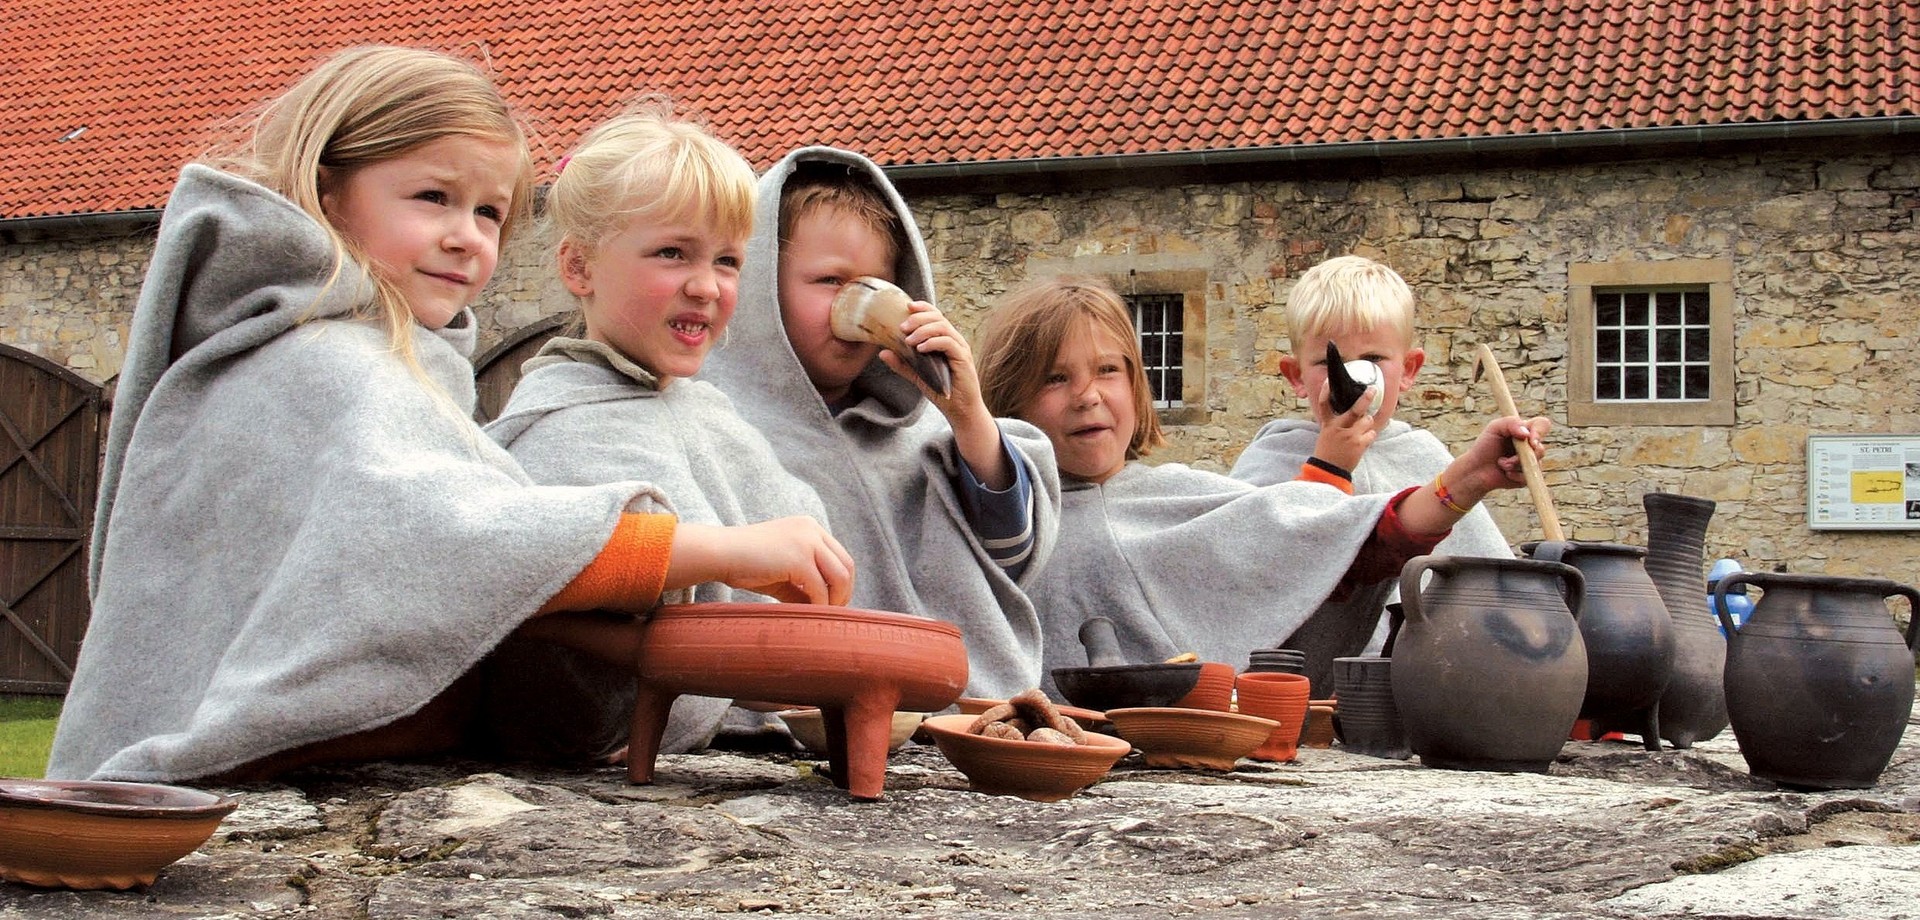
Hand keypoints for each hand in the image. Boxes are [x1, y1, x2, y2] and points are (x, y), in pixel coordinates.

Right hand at [669, 517, 855, 605]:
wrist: (718, 553)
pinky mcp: (798, 557)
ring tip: (821, 616)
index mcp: (809, 527)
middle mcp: (812, 529)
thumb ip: (804, 584)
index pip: (840, 556)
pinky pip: (820, 588)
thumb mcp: (782, 572)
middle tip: (833, 614)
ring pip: (840, 576)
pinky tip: (807, 614)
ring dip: (835, 600)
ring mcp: (807, 541)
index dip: (842, 583)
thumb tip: (825, 609)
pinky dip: (818, 605)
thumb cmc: (745, 564)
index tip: (833, 603)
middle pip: (846, 565)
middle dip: (844, 593)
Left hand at [881, 301, 982, 413]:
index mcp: (946, 339)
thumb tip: (882, 352)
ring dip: (923, 330)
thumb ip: (902, 363)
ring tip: (908, 340)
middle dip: (918, 318)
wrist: (960, 410)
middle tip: (902, 328)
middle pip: (938, 317)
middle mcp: (955, 340)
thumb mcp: (917, 375)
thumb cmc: (942, 391)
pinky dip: (933, 342)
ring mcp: (960, 348)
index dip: (923, 307)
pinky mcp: (963, 359)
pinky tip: (920, 349)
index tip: (907, 306)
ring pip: (943, 327)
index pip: (936, 315)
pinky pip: (949, 343)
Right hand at [1310, 380, 1379, 472]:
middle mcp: (1338, 428)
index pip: (1324, 405)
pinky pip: (1371, 433)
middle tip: (1372, 390)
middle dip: (1366, 398)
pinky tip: (1363, 440)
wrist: (1328, 471)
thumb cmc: (1328, 453)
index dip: (1325, 392)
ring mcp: (1350, 436)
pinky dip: (1369, 435)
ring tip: (1362, 430)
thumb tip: (1352, 414)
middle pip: (1355, 409)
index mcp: (1328, 425)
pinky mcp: (1359, 445)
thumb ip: (1336, 424)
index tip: (1329, 382)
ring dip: (1367, 423)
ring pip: (1367, 420)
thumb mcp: (1326, 436)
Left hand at [1454, 415, 1551, 496]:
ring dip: (1515, 464)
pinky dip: (1514, 475)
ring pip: (1535, 464)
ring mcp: (1530, 462)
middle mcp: (1530, 446)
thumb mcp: (1494, 428)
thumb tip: (1527, 434)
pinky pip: (1529, 477)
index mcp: (1525, 431)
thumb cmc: (1484, 446)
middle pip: (1541, 449)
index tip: (1530, 441)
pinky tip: (1505, 473)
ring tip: (1501, 463)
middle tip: (1508, 459)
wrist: (1476, 470)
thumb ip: (1511, 423)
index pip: (1543, 425)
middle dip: (1522, 455)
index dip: (1540, 432)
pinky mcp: (1527, 476)